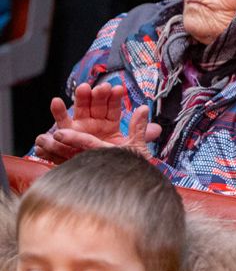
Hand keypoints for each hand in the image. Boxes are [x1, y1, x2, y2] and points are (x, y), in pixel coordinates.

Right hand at [33, 83, 160, 160]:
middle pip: (96, 105)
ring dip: (81, 98)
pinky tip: (56, 101)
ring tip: (83, 88)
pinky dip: (58, 112)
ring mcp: (80, 128)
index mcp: (109, 124)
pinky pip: (62, 123)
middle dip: (99, 95)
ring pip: (80, 110)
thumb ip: (139, 130)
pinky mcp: (66, 136)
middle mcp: (94, 124)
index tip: (118, 89)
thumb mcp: (132, 148)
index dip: (114, 98)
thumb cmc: (118, 165)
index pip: (112, 108)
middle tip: (103, 87)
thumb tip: (145, 110)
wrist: (102, 183)